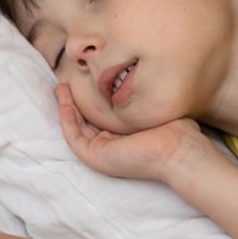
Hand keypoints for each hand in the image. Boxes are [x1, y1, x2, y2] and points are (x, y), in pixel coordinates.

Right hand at [55, 84, 219, 183]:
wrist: (177, 149)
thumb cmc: (174, 131)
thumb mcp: (155, 110)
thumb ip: (143, 100)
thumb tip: (141, 81)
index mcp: (125, 137)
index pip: (101, 119)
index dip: (90, 102)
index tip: (84, 83)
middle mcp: (112, 146)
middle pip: (85, 123)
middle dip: (73, 103)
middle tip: (64, 84)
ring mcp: (103, 153)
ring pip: (77, 129)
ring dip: (66, 108)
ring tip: (60, 89)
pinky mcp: (97, 157)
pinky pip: (75, 138)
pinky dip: (67, 121)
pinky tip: (66, 104)